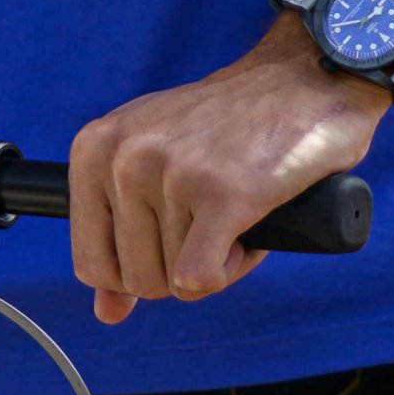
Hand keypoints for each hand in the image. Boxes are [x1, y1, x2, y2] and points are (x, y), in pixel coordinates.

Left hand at [68, 30, 389, 321]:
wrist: (302, 83)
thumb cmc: (226, 128)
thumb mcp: (154, 163)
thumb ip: (122, 235)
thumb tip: (106, 311)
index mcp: (94, 150)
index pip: (91, 263)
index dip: (137, 271)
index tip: (173, 236)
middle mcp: (124, 158)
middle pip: (134, 280)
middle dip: (179, 269)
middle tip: (211, 222)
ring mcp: (171, 174)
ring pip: (174, 282)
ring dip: (215, 262)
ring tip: (234, 209)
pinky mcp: (222, 194)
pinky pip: (200, 278)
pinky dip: (230, 271)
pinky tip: (247, 231)